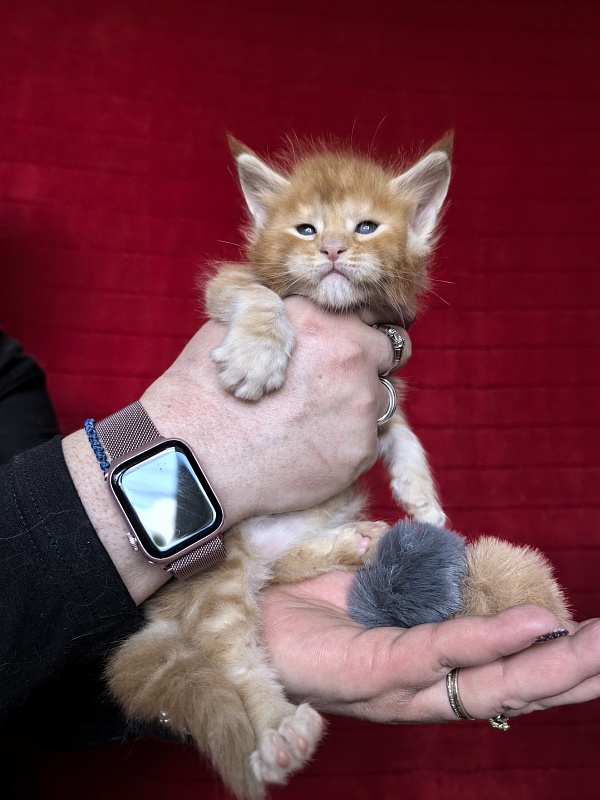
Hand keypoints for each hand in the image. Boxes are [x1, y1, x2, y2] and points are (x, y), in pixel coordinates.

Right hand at [142, 296, 408, 523]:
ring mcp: (361, 409)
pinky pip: (366, 442)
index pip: (368, 323)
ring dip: (354, 408)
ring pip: (378, 402)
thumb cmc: (205, 393)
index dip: (353, 339)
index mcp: (322, 323)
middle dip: (362, 369)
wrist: (195, 457)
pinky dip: (345, 445)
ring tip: (311, 424)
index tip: (341, 354)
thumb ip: (283, 319)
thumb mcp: (236, 329)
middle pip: (383, 359)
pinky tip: (309, 450)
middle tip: (327, 389)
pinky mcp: (359, 454)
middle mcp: (352, 360)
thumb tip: (298, 317)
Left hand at [261, 570, 599, 722]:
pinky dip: (489, 641)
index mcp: (430, 668)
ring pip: (490, 682)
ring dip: (552, 664)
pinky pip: (439, 654)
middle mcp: (425, 688)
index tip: (596, 638)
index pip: (507, 671)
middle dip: (574, 672)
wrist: (250, 612)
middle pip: (514, 688)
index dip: (555, 659)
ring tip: (598, 647)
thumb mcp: (381, 579)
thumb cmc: (315, 597)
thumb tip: (462, 553)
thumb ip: (424, 575)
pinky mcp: (373, 676)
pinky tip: (533, 627)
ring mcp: (401, 688)